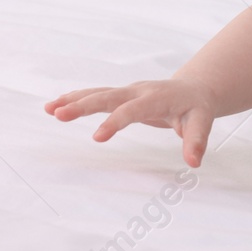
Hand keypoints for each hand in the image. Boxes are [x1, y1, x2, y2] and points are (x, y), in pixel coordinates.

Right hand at [45, 78, 217, 167]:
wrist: (193, 88)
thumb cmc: (197, 107)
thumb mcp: (202, 122)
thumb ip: (196, 140)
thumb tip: (194, 162)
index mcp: (156, 98)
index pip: (132, 110)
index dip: (115, 122)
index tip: (97, 138)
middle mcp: (138, 91)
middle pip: (107, 96)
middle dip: (83, 105)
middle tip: (59, 114)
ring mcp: (127, 92)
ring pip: (98, 93)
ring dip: (73, 100)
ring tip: (49, 109)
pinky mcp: (120, 96)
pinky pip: (96, 95)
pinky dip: (75, 98)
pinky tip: (55, 105)